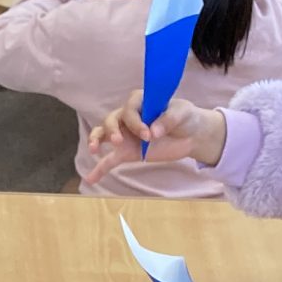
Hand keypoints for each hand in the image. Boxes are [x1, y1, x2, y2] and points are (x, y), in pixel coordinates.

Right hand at [90, 91, 225, 170]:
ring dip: (97, 140)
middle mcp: (129, 116)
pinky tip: (90, 179)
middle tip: (121, 142)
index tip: (148, 134)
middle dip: (113, 130)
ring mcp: (126, 135)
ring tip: (95, 150)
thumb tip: (153, 132)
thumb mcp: (183, 113)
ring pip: (104, 134)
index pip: (129, 108)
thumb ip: (168, 119)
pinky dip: (99, 169)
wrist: (191, 135)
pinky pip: (109, 160)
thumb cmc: (185, 117)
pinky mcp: (127, 152)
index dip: (134, 121)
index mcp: (141, 102)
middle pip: (111, 119)